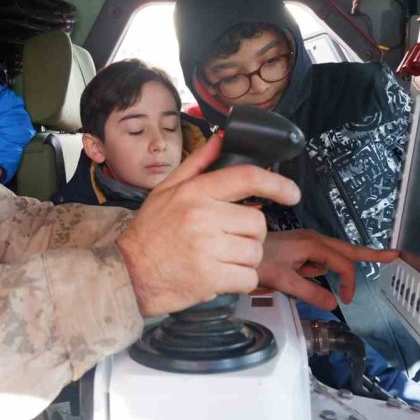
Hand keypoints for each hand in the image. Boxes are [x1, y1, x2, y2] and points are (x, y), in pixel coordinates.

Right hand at [116, 136, 301, 316]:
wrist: (127, 273)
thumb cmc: (149, 232)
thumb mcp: (166, 190)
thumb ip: (198, 164)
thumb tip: (222, 139)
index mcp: (194, 192)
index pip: (247, 178)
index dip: (277, 185)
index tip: (291, 193)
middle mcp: (202, 217)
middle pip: (257, 222)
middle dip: (250, 234)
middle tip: (228, 240)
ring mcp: (207, 248)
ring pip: (255, 251)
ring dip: (244, 259)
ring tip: (220, 259)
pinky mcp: (210, 277)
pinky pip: (247, 277)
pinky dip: (239, 280)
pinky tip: (219, 276)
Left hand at [256, 229, 398, 309]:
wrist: (239, 246)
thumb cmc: (259, 261)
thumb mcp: (283, 280)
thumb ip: (309, 292)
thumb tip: (334, 304)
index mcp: (313, 245)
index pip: (344, 263)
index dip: (350, 282)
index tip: (346, 300)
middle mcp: (314, 239)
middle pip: (348, 249)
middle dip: (371, 253)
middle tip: (393, 255)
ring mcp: (308, 241)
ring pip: (336, 252)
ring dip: (348, 261)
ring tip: (369, 261)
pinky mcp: (302, 246)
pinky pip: (323, 256)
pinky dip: (330, 264)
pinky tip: (318, 274)